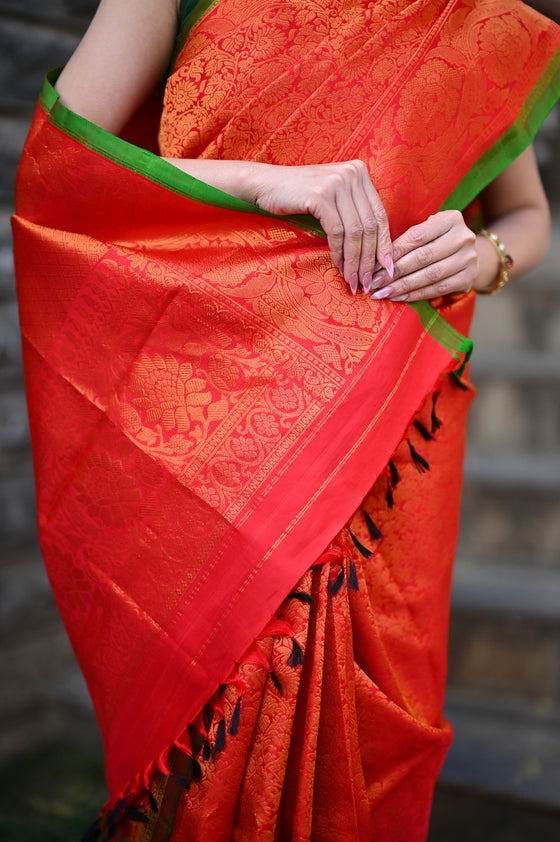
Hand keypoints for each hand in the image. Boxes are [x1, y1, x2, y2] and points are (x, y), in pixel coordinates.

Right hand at [252, 160, 392, 293]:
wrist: (265, 185)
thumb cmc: (298, 196)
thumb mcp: (333, 198)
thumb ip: (353, 212)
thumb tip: (375, 248)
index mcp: (360, 172)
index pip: (379, 215)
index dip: (385, 244)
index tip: (386, 268)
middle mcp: (352, 173)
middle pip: (369, 225)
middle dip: (370, 259)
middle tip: (368, 282)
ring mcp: (337, 183)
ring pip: (355, 232)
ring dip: (354, 261)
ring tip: (353, 281)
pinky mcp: (321, 196)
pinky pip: (337, 233)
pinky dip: (339, 254)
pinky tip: (338, 267)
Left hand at [368, 210, 477, 301]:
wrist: (469, 255)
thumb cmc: (438, 241)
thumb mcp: (429, 230)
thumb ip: (409, 239)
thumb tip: (376, 258)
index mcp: (451, 219)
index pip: (417, 236)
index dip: (394, 251)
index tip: (374, 264)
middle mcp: (463, 237)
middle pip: (423, 257)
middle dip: (395, 271)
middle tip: (374, 282)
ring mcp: (468, 259)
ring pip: (430, 275)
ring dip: (403, 286)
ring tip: (383, 292)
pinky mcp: (468, 278)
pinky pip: (438, 288)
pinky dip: (416, 294)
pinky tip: (399, 297)